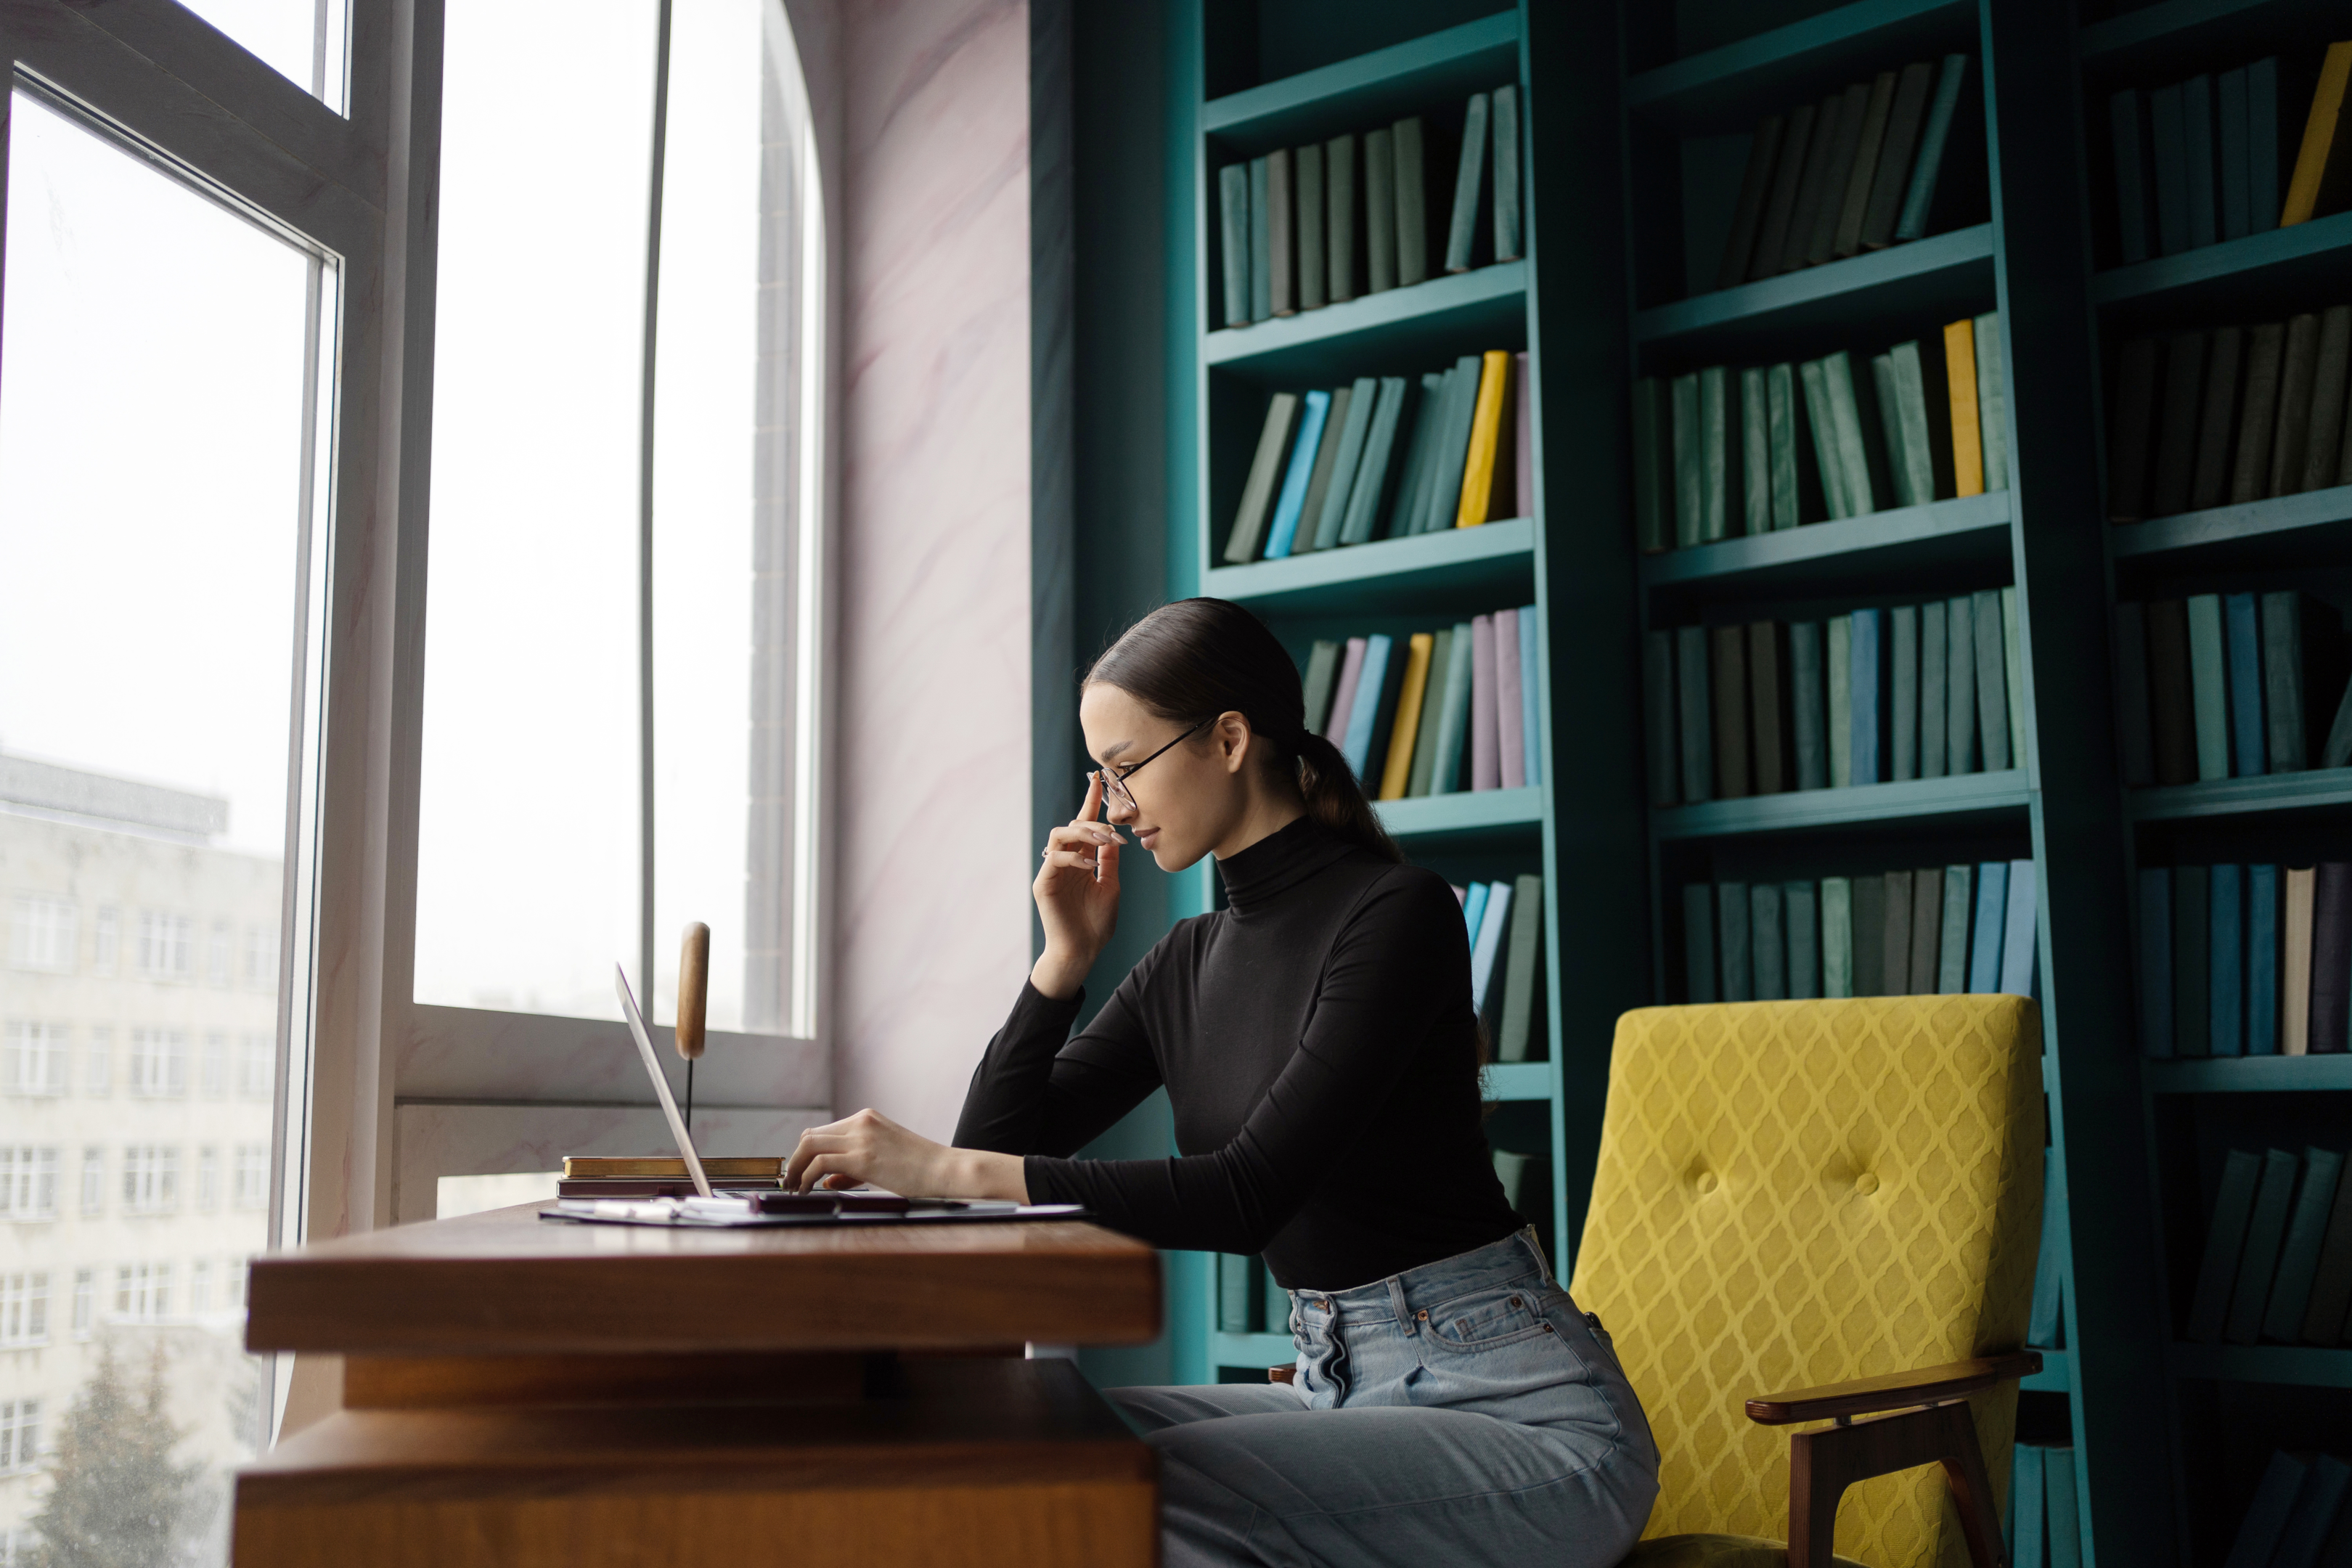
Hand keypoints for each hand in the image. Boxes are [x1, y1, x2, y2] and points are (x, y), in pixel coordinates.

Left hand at [784, 1108, 1028, 1201]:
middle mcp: (861, 1121)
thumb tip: (827, 1179)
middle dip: (796, 1159)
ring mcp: (861, 1137)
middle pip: (811, 1135)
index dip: (807, 1153)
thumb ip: (854, 1167)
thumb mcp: (884, 1160)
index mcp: (868, 1118)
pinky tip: (805, 1191)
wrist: (946, 1170)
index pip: (824, 1131)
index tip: (800, 1171)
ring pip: (810, 1145)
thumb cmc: (921, 1168)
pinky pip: (820, 1163)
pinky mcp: (862, 1157)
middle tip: (791, 1181)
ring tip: (793, 1188)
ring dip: (796, 1168)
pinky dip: (806, 1177)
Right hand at [1032, 773, 1121, 998]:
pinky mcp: (1044, 884)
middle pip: (1073, 825)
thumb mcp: (1111, 886)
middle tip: (1115, 832)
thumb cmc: (1095, 924)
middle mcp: (1065, 862)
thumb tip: (1113, 836)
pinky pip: (1054, 858)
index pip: (1084, 825)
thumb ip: (1109, 861)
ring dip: (1083, 833)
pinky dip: (1073, 857)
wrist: (1082, 952)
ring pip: (1060, 835)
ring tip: (1103, 842)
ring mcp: (1052, 871)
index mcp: (1081, 860)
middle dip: (1094, 822)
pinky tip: (1090, 866)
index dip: (1090, 801)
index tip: (1099, 779)